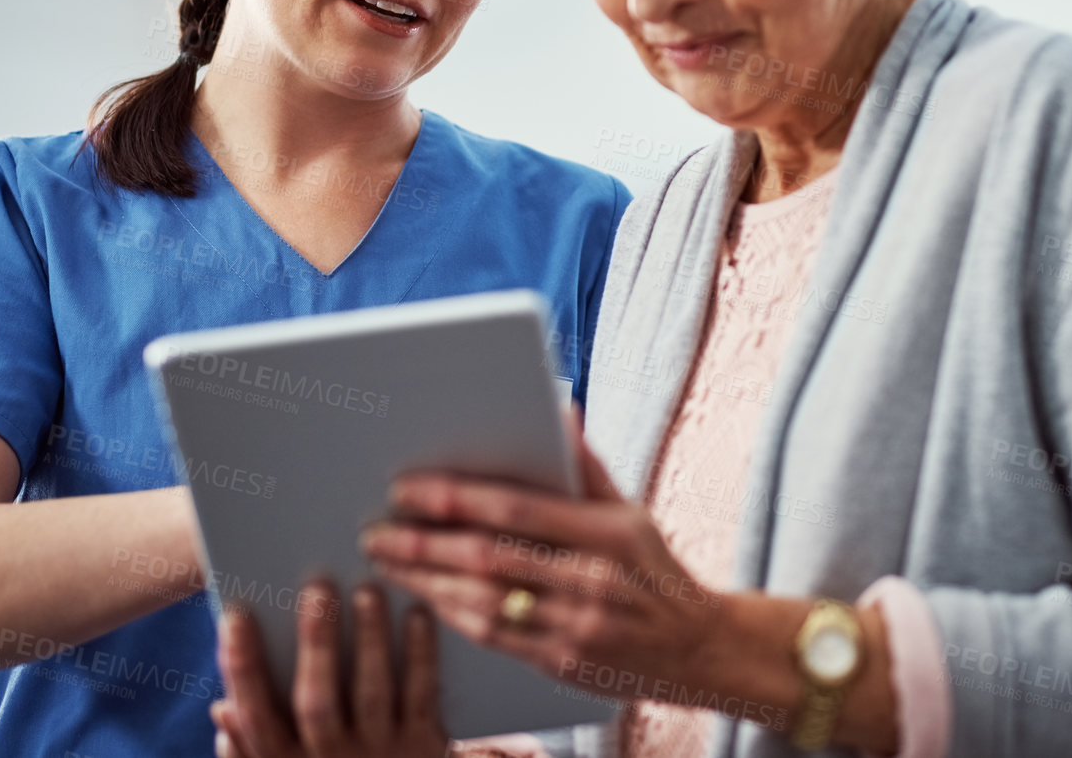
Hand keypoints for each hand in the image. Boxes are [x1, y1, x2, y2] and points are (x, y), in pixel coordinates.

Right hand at [212, 579, 447, 757]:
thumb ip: (250, 747)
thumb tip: (222, 708)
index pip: (255, 716)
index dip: (241, 668)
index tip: (234, 615)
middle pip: (316, 702)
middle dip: (316, 644)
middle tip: (317, 586)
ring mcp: (379, 755)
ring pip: (371, 695)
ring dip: (369, 640)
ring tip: (368, 591)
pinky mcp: (425, 747)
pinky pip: (421, 695)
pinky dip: (420, 654)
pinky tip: (417, 614)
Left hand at [361, 418, 723, 698]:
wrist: (696, 649)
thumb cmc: (654, 570)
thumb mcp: (631, 513)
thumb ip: (587, 467)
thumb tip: (559, 408)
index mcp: (608, 533)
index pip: (518, 509)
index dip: (458, 498)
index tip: (408, 489)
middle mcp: (592, 580)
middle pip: (489, 557)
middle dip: (424, 542)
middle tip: (376, 530)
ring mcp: (577, 626)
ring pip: (482, 601)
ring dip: (426, 582)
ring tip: (387, 562)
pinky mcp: (564, 662)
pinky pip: (495, 639)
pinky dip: (453, 616)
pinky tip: (425, 598)